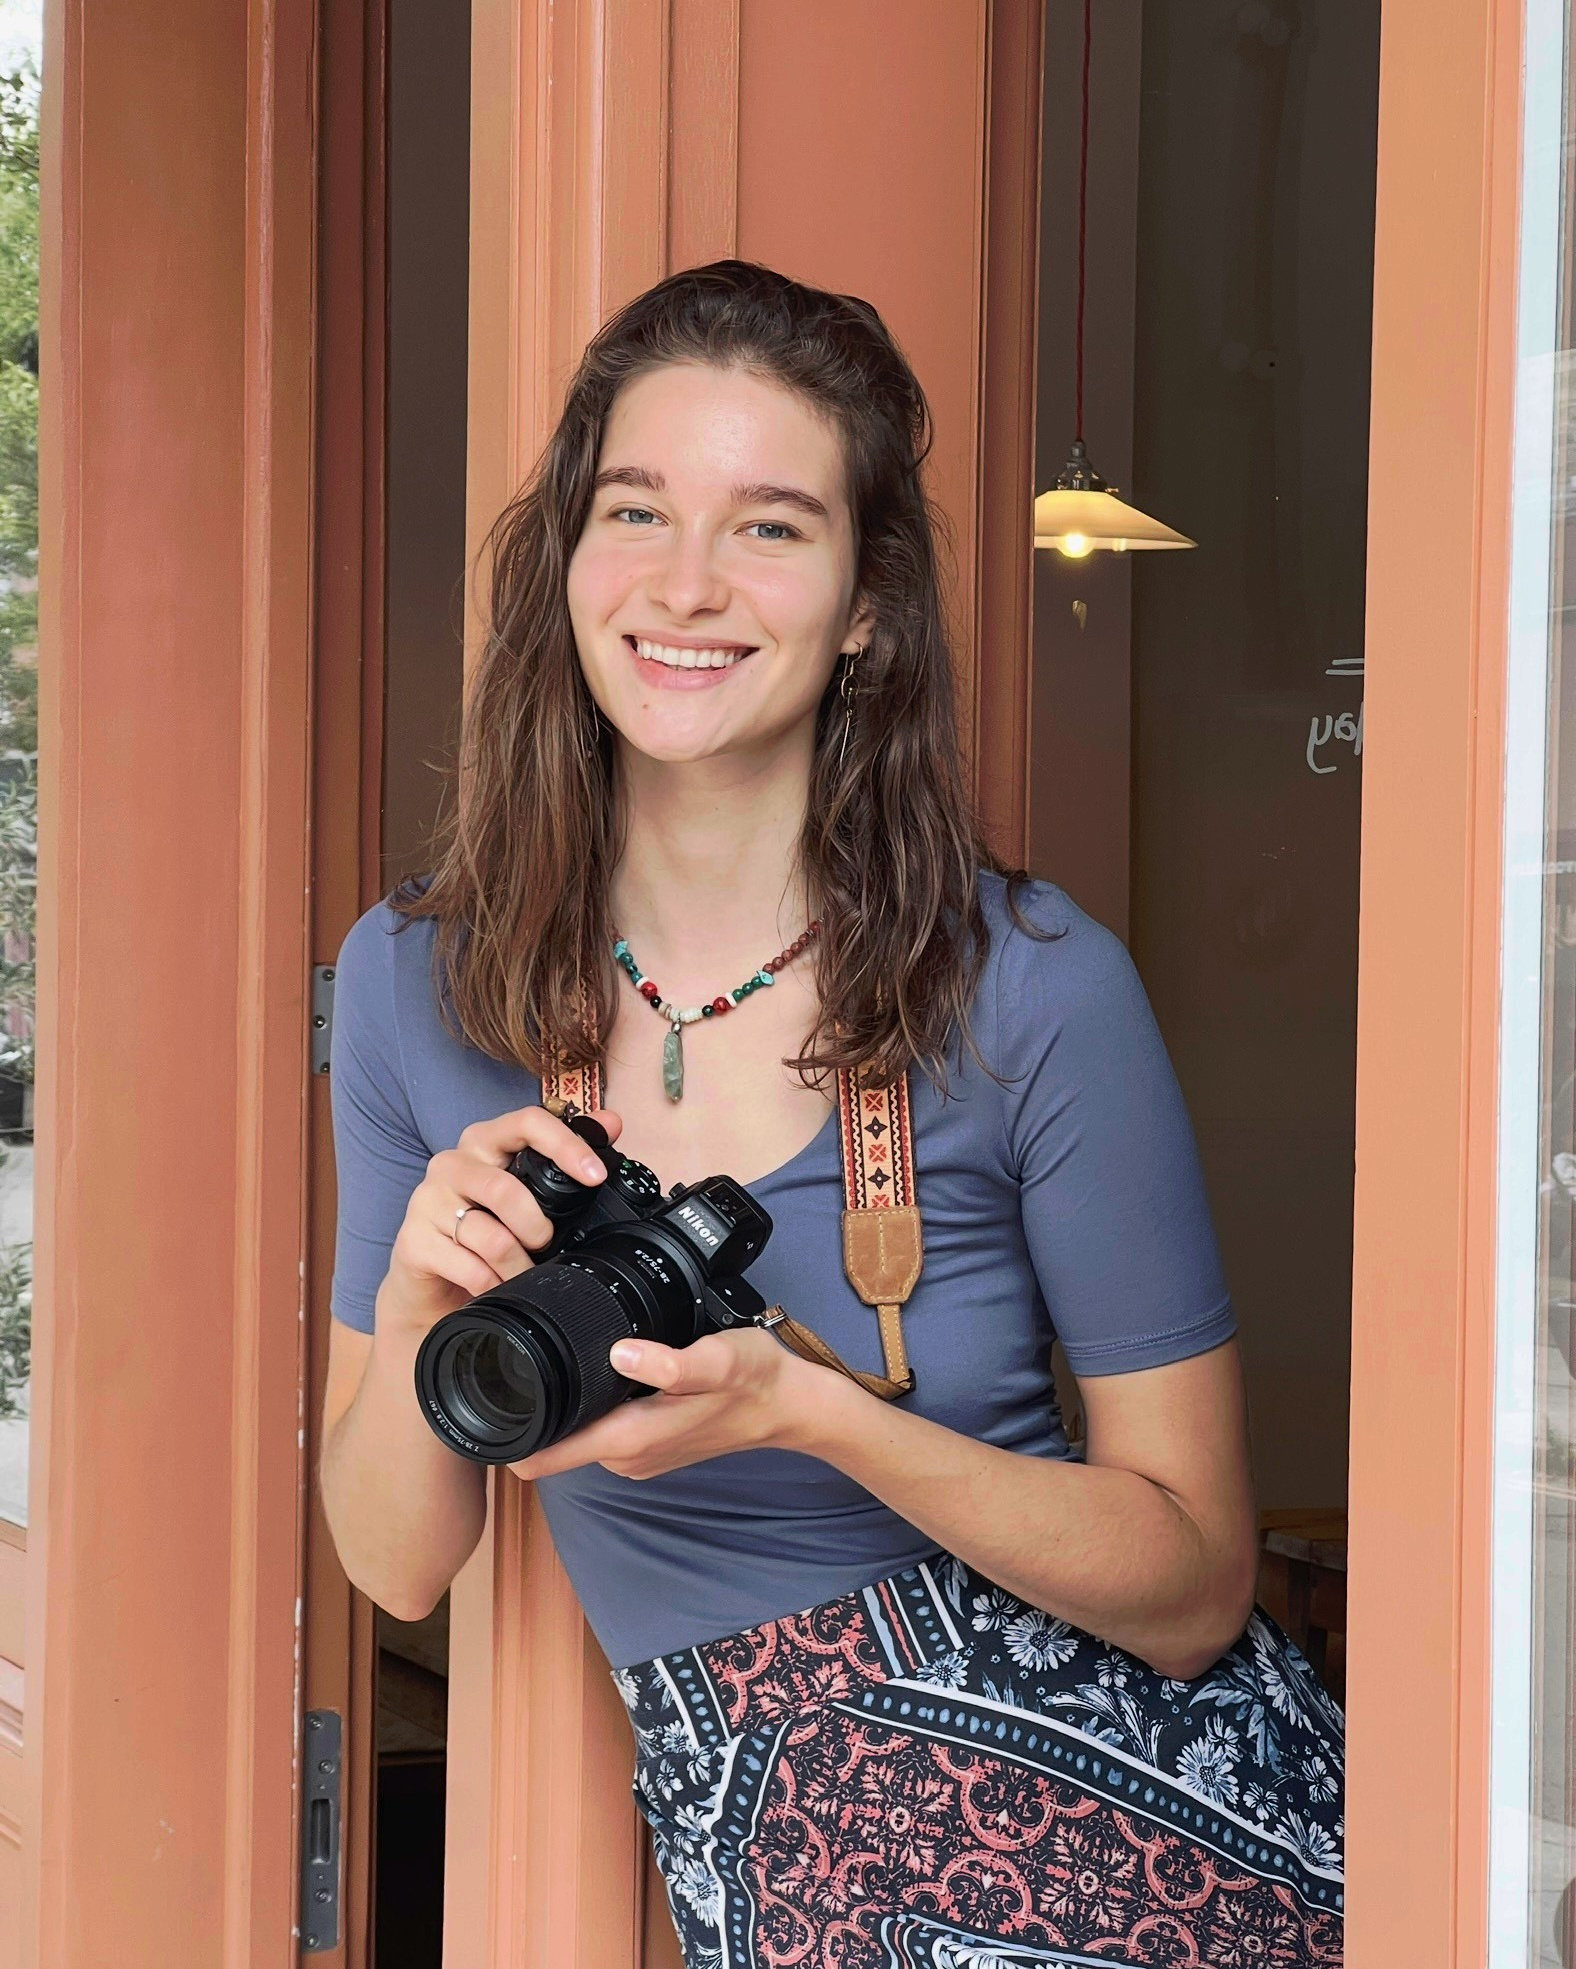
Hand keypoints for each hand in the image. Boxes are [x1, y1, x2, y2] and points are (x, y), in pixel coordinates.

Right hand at [375, 1103, 623, 1345]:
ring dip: (517, 1265)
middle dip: (537, 1227)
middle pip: (505, 1189)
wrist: (433, 1282)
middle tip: (545, 1245)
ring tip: (523, 1274)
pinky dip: (491, 1283)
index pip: (528, 1121)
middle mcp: (453, 1163)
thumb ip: (566, 1155)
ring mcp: (427, 1200)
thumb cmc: (485, 1228)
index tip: (595, 1176)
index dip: (566, 1146)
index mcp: (487, 1142)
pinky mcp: (413, 1240)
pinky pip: (467, 1266)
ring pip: (490, 1236)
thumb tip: (611, 1122)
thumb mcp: (528, 1190)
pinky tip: (494, 1285)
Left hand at [507, 1326, 830, 1482]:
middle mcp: (624, 1456)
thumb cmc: (754, 1379)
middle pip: (550, 1438)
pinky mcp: (646, 1444)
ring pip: (574, 1431)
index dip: (505, 1432)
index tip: (482, 1394)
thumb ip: (671, 1363)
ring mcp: (634, 1454)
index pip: (541, 1456)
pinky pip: (598, 1427)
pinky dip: (587, 1404)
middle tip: (514, 1351)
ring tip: (548, 1354)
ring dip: (558, 1403)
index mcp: (628, 1440)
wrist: (789, 1405)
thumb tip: (621, 1355)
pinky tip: (594, 1371)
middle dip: (528, 1403)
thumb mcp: (719, 1360)